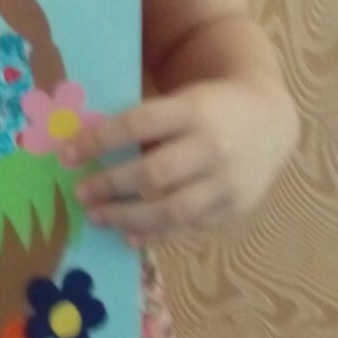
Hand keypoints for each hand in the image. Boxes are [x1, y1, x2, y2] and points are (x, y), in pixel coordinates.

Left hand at [59, 80, 294, 246]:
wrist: (271, 119)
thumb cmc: (211, 107)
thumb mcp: (182, 101)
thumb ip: (145, 124)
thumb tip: (87, 150)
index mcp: (193, 110)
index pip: (137, 125)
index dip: (98, 141)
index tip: (66, 154)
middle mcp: (212, 147)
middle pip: (153, 173)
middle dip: (110, 186)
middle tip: (80, 193)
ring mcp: (227, 181)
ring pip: (172, 209)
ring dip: (128, 217)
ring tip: (98, 217)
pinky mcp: (235, 207)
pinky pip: (190, 227)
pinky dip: (157, 235)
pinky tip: (129, 236)